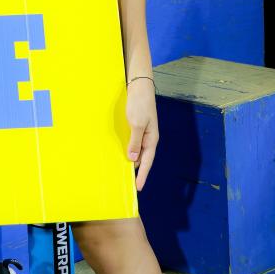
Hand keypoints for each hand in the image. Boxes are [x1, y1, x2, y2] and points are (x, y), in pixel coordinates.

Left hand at [126, 76, 157, 190]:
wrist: (139, 85)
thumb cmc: (139, 104)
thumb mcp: (136, 123)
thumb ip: (135, 141)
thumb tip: (133, 159)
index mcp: (151, 139)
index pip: (147, 162)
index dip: (142, 175)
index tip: (137, 188)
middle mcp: (148, 138)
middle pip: (143, 158)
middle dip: (137, 171)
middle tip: (129, 184)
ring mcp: (143, 132)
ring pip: (138, 151)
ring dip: (132, 160)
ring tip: (124, 172)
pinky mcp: (136, 125)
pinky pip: (133, 142)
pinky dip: (129, 149)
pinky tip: (123, 153)